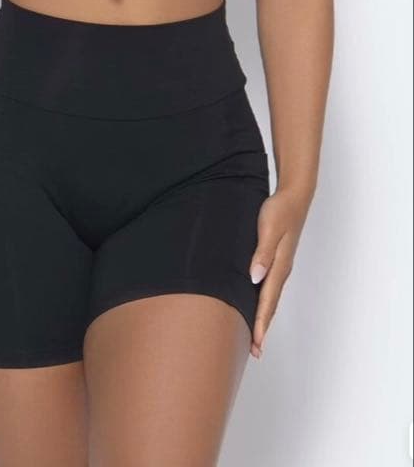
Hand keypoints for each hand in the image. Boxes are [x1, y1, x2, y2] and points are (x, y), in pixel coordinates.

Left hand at [248, 186, 311, 359]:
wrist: (294, 197)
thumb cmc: (280, 210)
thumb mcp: (269, 228)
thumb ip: (262, 252)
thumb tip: (255, 277)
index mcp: (279, 266)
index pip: (267, 301)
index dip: (261, 324)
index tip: (256, 344)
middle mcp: (281, 270)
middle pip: (270, 305)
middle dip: (262, 328)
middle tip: (255, 352)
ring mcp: (280, 266)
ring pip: (270, 298)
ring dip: (262, 317)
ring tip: (256, 336)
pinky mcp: (277, 259)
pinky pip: (269, 287)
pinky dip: (263, 301)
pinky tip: (256, 305)